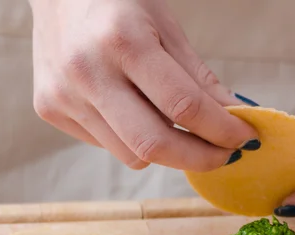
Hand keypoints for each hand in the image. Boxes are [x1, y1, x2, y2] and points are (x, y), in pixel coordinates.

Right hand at [28, 0, 257, 170]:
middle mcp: (87, 73)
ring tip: (177, 128)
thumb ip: (198, 78)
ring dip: (166, 150)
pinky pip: (107, 145)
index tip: (244, 137)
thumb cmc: (118, 2)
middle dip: (200, 158)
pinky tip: (134, 113)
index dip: (221, 130)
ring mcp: (63, 96)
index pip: (183, 106)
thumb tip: (234, 119)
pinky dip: (132, 139)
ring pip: (131, 154)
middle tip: (225, 155)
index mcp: (122, 41)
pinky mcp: (49, 110)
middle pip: (154, 145)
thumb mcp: (166, 26)